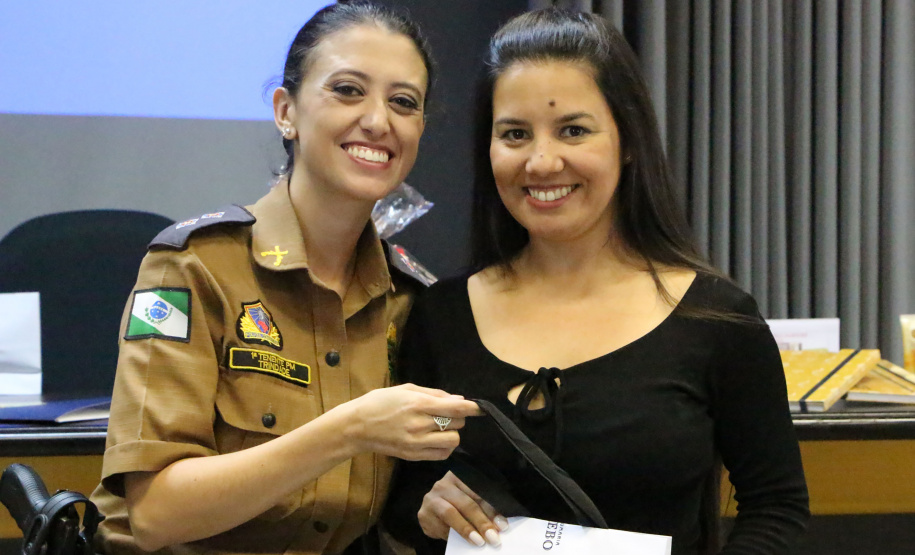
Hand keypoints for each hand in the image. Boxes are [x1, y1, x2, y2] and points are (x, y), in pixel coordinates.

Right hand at [345, 384, 480, 460]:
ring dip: (452, 434)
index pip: (455, 407)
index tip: (480, 408)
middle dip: (457, 417)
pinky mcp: (413, 456)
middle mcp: (419, 425)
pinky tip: (435, 440)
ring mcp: (416, 443)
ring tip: (441, 428)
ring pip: (453, 441)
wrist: (357, 426)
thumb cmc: (380, 402)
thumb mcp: (405, 389)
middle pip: (457, 424)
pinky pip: (442, 455)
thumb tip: (458, 399)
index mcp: (417, 404)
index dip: (472, 408)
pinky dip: (444, 447)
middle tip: (447, 413)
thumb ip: (434, 394)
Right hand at [418, 471, 508, 546]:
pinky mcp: (423, 514)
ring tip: (478, 542)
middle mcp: (443, 484)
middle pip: (465, 503)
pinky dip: (451, 536)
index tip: (503, 525)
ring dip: (466, 530)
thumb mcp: (474, 499)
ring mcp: (430, 499)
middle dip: (481, 522)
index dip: (492, 509)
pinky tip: (462, 542)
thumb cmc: (460, 502)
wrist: (436, 508)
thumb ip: (485, 507)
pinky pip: (439, 527)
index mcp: (460, 475)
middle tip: (493, 537)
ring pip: (450, 514)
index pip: (478, 491)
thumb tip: (499, 526)